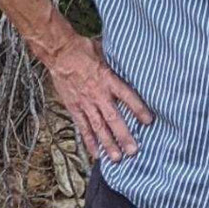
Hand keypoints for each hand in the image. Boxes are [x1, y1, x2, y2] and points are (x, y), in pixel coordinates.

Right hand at [43, 38, 152, 161]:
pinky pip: (82, 127)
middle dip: (124, 136)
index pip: (127, 96)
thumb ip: (117, 65)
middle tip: (134, 151)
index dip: (139, 109)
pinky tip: (96, 153)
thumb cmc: (83, 49)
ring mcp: (85, 103)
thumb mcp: (105, 53)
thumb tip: (132, 65)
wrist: (59, 52)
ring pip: (98, 127)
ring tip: (117, 158)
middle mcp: (98, 94)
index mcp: (108, 80)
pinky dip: (89, 141)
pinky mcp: (74, 107)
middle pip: (113, 119)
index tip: (149, 121)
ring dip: (108, 144)